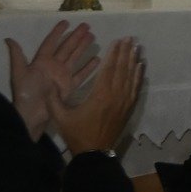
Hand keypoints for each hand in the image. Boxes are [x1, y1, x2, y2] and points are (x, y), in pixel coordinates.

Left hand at [6, 21, 95, 140]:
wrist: (33, 114)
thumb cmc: (26, 93)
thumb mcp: (19, 73)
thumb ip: (17, 56)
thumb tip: (9, 38)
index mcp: (41, 62)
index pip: (50, 43)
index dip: (57, 33)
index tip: (66, 22)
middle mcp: (54, 66)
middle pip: (66, 47)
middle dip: (76, 36)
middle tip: (86, 25)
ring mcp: (63, 76)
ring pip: (75, 57)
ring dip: (83, 47)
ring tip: (92, 36)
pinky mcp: (70, 86)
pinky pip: (81, 74)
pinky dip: (89, 67)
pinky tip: (97, 58)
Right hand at [50, 37, 142, 155]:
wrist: (94, 152)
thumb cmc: (77, 134)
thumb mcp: (60, 117)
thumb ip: (54, 99)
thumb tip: (49, 83)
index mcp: (100, 95)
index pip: (109, 69)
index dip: (114, 53)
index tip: (118, 40)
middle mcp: (115, 95)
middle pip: (122, 69)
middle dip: (126, 53)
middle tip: (130, 38)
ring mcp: (124, 102)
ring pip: (131, 77)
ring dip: (134, 61)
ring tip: (137, 48)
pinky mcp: (128, 109)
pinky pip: (136, 89)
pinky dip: (139, 77)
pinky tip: (141, 68)